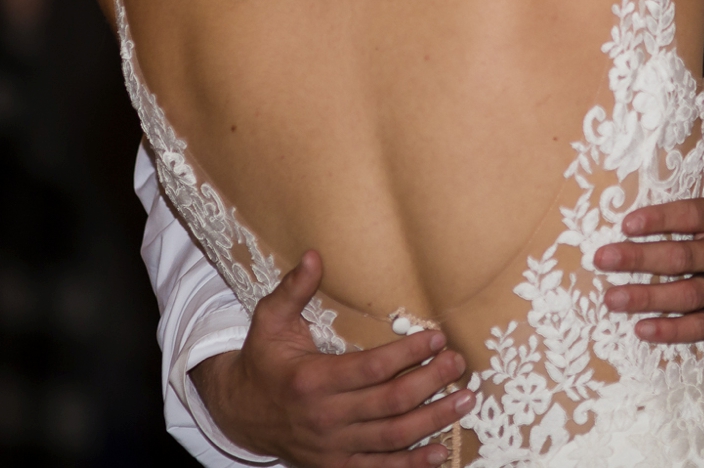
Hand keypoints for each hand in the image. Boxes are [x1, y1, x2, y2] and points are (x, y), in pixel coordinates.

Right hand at [192, 251, 473, 467]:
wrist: (240, 414)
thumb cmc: (262, 361)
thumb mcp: (270, 321)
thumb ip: (293, 290)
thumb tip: (314, 255)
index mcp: (312, 380)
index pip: (372, 367)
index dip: (408, 354)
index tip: (437, 338)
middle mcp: (325, 417)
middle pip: (390, 402)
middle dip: (431, 383)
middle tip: (458, 364)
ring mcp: (332, 446)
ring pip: (392, 437)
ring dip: (433, 420)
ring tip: (464, 401)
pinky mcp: (335, 466)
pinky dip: (410, 465)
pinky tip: (439, 452)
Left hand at [595, 101, 703, 343]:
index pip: (693, 217)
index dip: (661, 220)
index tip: (627, 222)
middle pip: (684, 257)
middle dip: (641, 259)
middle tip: (602, 258)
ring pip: (689, 295)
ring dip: (648, 299)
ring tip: (612, 297)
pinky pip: (702, 328)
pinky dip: (673, 331)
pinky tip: (642, 329)